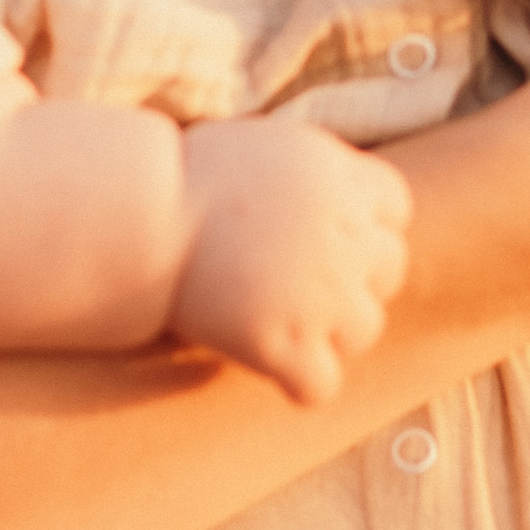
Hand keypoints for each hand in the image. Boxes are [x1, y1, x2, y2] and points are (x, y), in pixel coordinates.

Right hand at [171, 120, 413, 406]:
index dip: (366, 223)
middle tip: (308, 283)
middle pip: (389, 267)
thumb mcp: (262, 144)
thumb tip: (333, 196)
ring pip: (366, 328)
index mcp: (336, 176)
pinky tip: (276, 372)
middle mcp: (342, 236)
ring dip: (334, 330)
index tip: (330, 233)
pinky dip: (302, 384)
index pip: (395, 208)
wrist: (134, 217)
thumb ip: (310, 173)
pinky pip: (322, 385)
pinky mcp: (282, 346)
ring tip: (290, 326)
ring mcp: (319, 296)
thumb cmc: (180, 176)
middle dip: (356, 276)